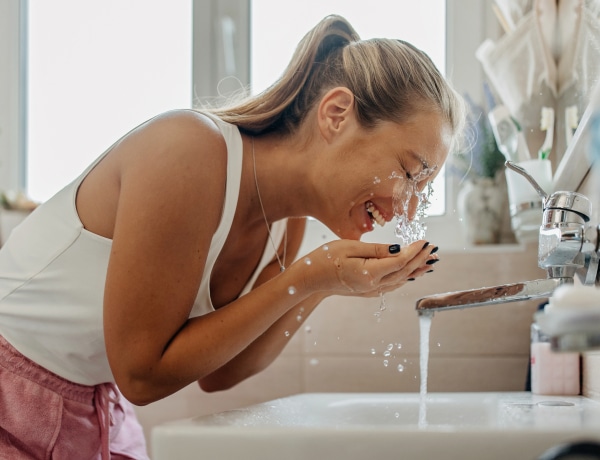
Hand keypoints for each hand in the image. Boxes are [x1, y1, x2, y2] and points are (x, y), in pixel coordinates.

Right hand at [298, 239, 437, 295]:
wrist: (309, 279)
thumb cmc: (325, 258)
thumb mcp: (349, 246)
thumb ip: (376, 249)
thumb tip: (398, 250)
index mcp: (369, 273)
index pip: (400, 261)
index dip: (415, 251)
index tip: (425, 241)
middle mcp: (373, 285)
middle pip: (404, 272)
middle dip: (420, 260)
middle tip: (434, 249)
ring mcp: (370, 290)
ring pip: (400, 280)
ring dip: (416, 270)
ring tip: (431, 262)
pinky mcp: (367, 291)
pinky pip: (392, 284)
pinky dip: (405, 277)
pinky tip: (411, 272)